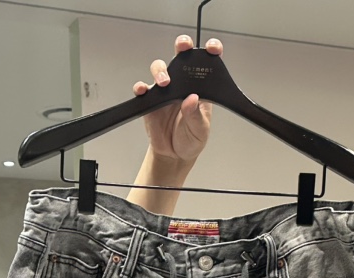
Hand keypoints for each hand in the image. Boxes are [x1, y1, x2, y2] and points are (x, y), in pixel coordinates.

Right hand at [133, 34, 222, 163]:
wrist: (175, 155)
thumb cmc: (192, 139)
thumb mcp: (200, 130)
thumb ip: (196, 115)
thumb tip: (192, 99)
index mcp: (200, 88)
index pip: (206, 64)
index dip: (210, 51)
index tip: (212, 48)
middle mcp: (182, 84)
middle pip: (181, 56)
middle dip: (182, 46)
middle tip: (183, 47)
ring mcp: (165, 90)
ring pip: (160, 68)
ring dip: (161, 70)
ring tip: (165, 82)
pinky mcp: (151, 100)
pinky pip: (144, 89)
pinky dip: (141, 87)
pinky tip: (143, 91)